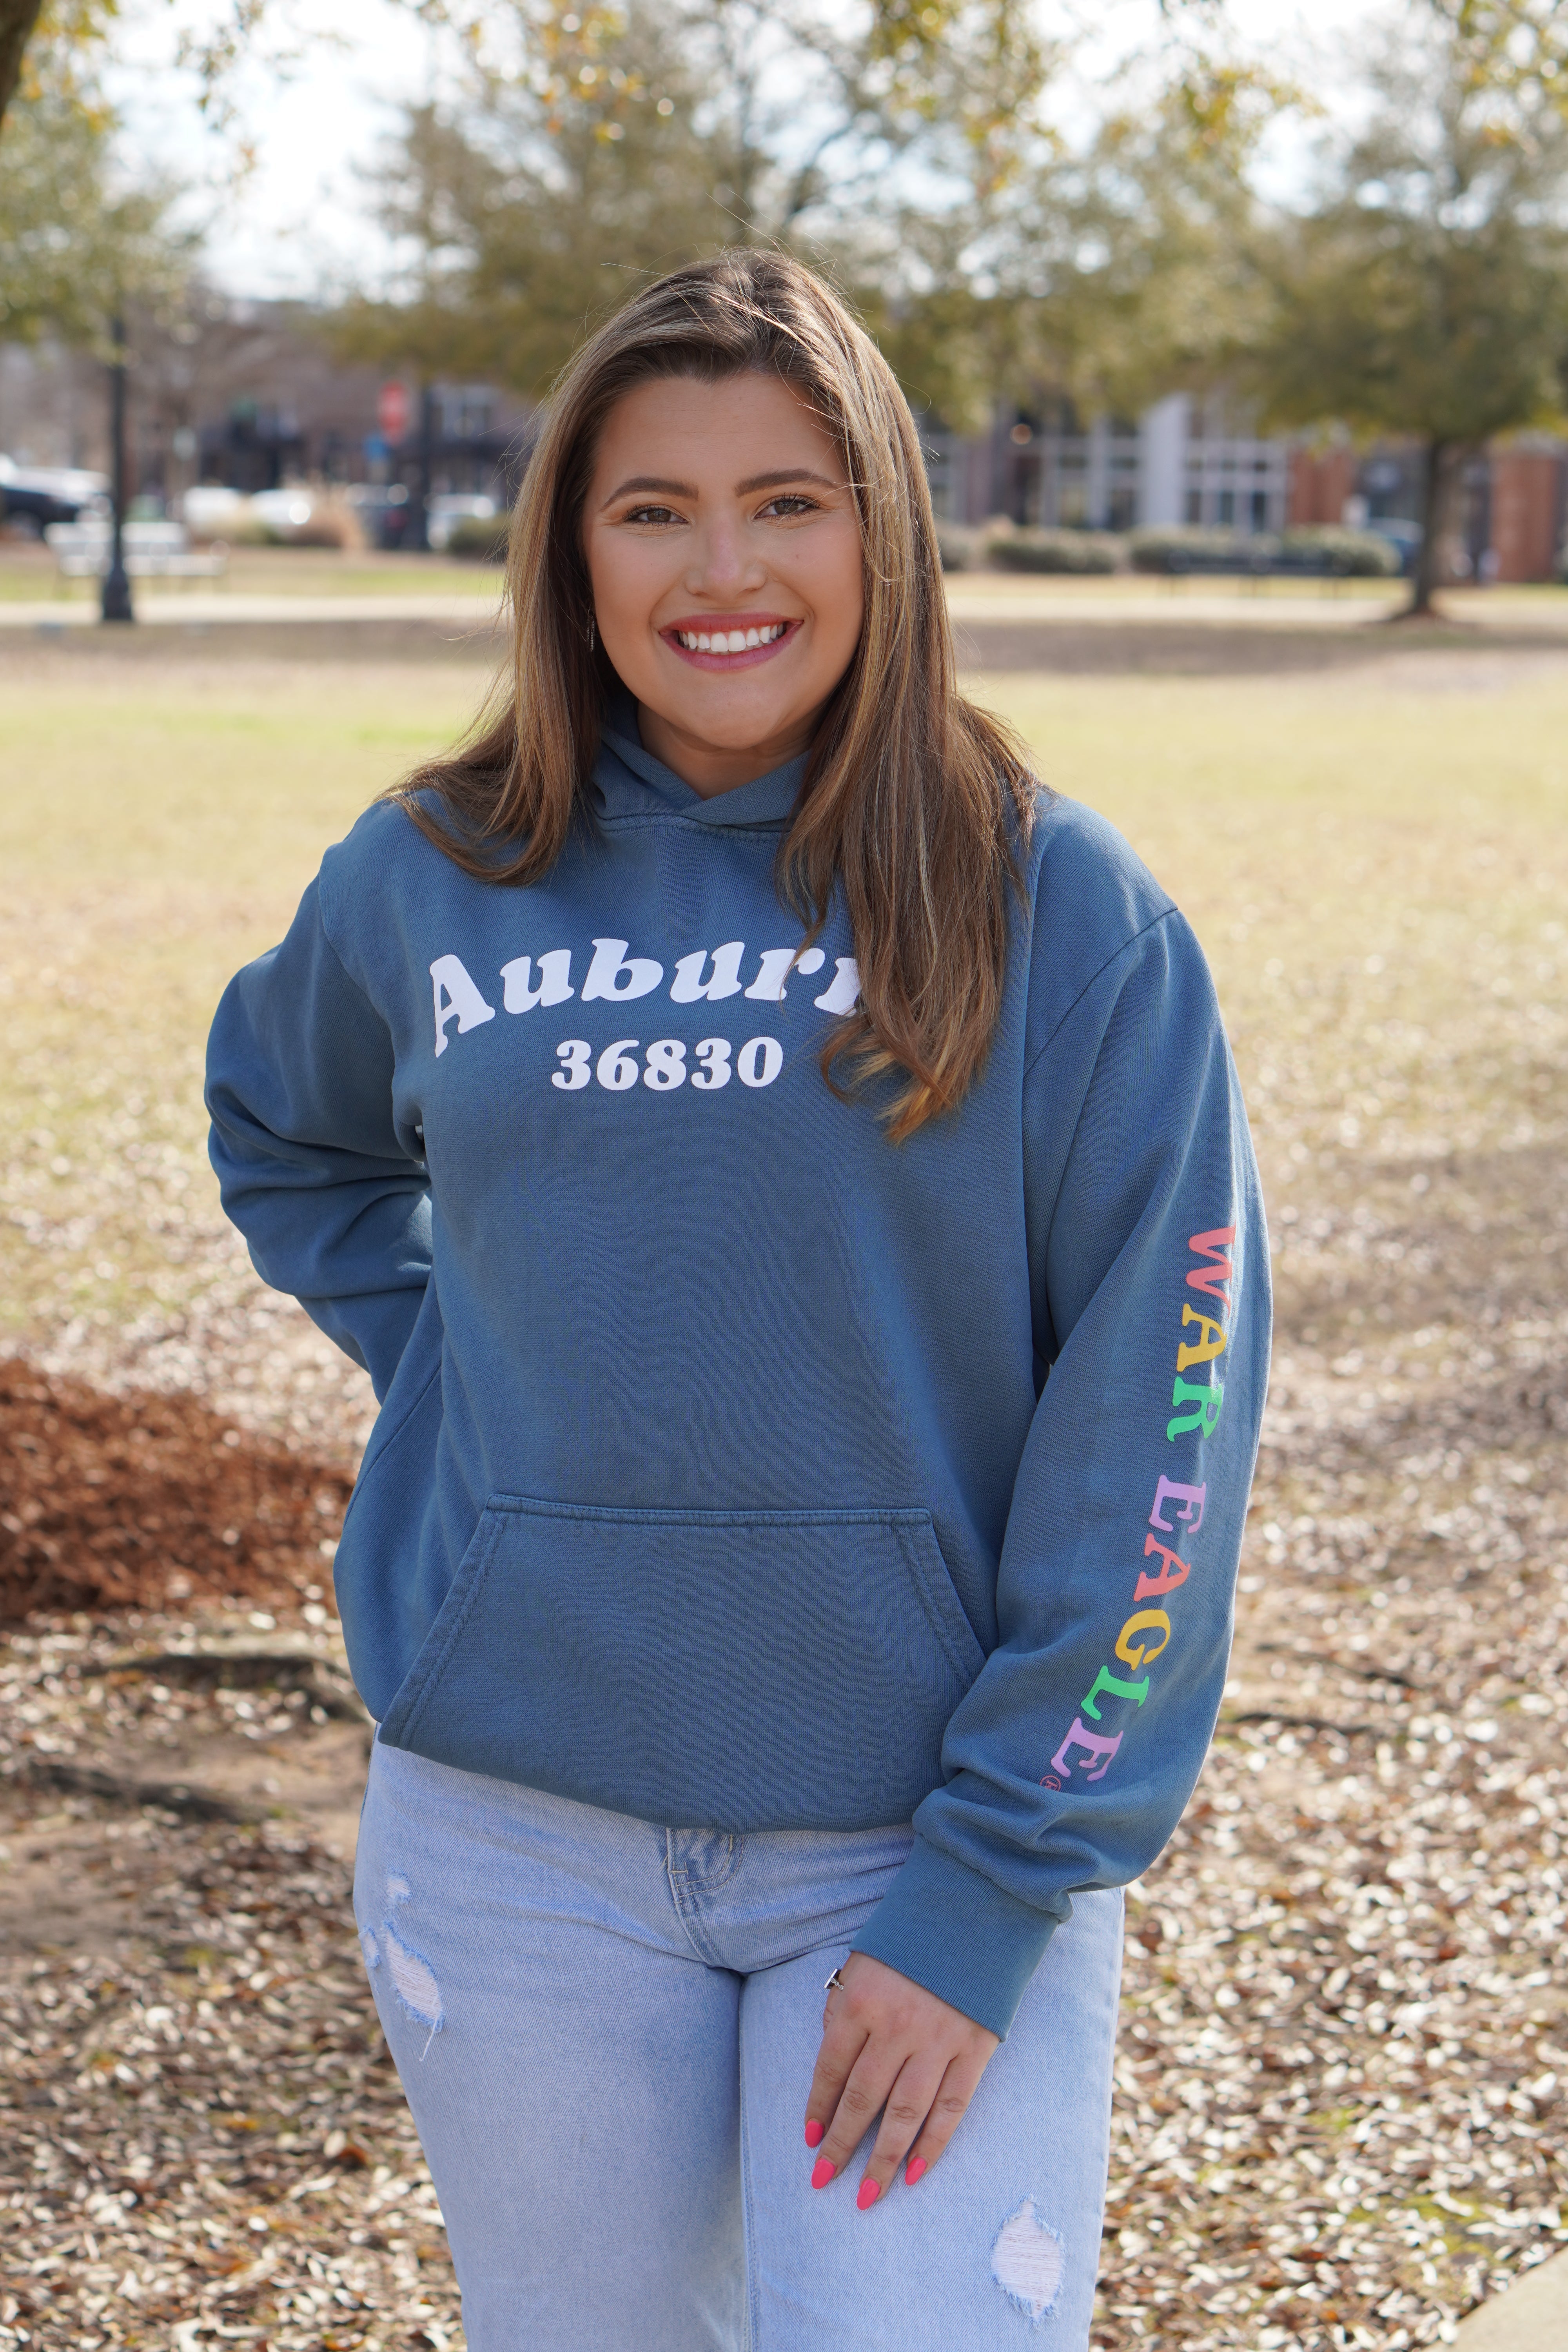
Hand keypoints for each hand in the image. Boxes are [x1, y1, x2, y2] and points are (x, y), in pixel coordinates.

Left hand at [803, 1951, 999, 2209]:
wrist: (973, 1910)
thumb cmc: (909, 1940)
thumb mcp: (861, 1962)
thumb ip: (842, 2010)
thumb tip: (834, 2065)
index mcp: (861, 2002)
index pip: (831, 2069)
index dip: (819, 2107)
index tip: (809, 2140)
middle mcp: (896, 2027)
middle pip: (863, 2099)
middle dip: (841, 2145)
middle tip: (823, 2179)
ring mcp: (937, 2041)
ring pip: (905, 2114)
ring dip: (882, 2160)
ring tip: (865, 2195)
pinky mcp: (973, 2049)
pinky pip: (951, 2108)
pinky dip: (933, 2145)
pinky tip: (915, 2173)